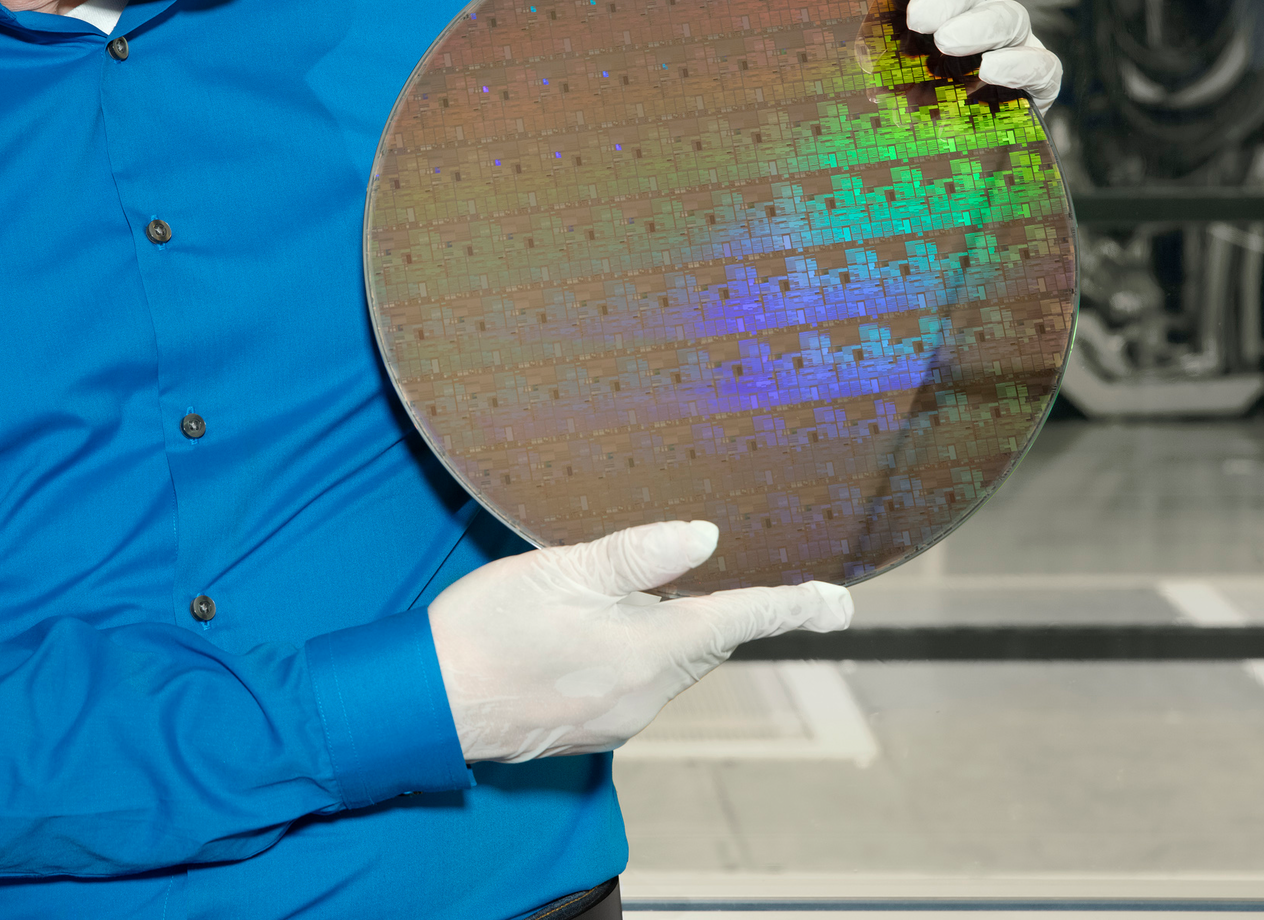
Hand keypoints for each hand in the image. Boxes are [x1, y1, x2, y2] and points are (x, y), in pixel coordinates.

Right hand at [427, 520, 851, 763]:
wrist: (426, 703)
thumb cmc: (485, 629)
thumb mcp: (560, 571)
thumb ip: (635, 555)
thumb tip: (705, 536)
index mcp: (645, 649)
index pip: (737, 620)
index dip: (791, 606)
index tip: (836, 602)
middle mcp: (645, 693)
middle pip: (707, 642)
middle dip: (729, 610)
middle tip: (758, 582)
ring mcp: (620, 717)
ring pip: (672, 662)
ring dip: (674, 628)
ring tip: (641, 592)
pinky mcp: (594, 728)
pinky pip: (639, 682)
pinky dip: (641, 651)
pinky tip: (601, 630)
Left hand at [816, 0, 1063, 114]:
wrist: (842, 167)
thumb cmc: (838, 83)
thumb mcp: (831, 2)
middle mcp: (960, 23)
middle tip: (920, 21)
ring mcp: (992, 59)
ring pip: (1011, 17)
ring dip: (983, 24)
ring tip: (949, 44)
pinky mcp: (1019, 101)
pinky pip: (1045, 70)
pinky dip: (1026, 63)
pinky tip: (994, 69)